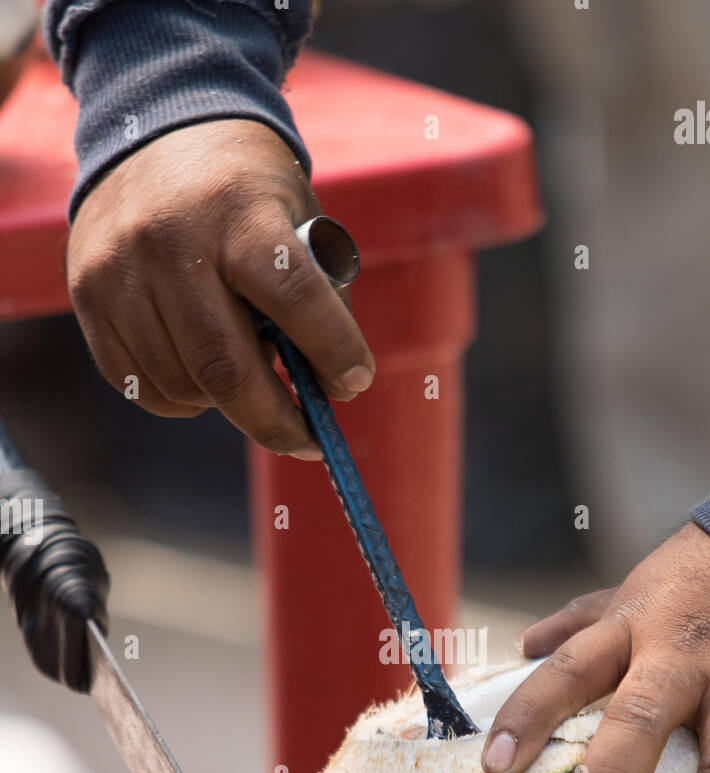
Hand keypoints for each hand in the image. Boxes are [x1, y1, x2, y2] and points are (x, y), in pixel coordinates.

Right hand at [66, 120, 375, 455]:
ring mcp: (119, 270)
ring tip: (249, 379)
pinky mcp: (87, 294)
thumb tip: (332, 385)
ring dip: (228, 404)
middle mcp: (168, 239)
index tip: (354, 383)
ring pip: (183, 385)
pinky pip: (139, 384)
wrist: (153, 127)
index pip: (294, 297)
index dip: (332, 352)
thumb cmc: (242, 188)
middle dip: (277, 420)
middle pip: (226, 367)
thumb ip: (319, 295)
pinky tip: (203, 379)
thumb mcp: (296, 215)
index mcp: (236, 210)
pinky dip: (182, 399)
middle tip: (308, 440)